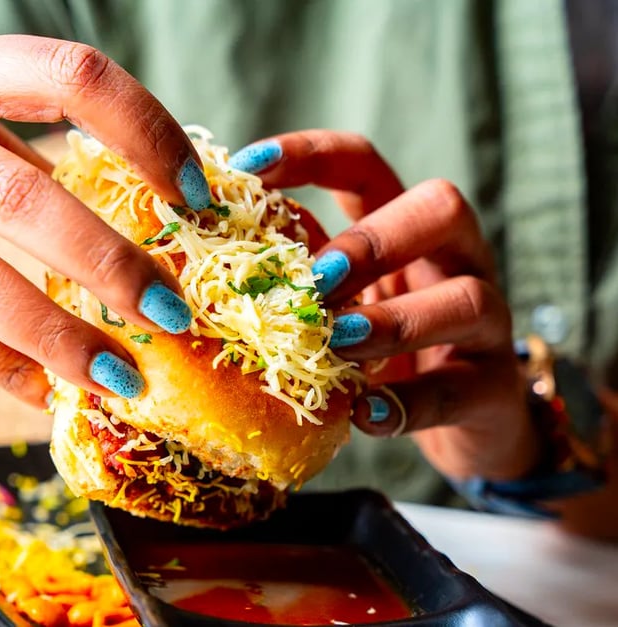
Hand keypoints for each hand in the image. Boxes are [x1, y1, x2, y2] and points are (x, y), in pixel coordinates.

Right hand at [0, 29, 210, 406]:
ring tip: (123, 379)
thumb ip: (42, 150)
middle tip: (171, 314)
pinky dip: (1, 368)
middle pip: (18, 200)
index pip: (72, 79)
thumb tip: (162, 211)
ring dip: (56, 339)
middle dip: (106, 266)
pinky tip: (53, 391)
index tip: (197, 196)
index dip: (147, 134)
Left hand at [229, 130, 540, 481]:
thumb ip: (305, 281)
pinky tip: (366, 415)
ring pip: (466, 298)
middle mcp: (455, 261)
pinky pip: (458, 391)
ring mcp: (485, 324)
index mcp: (406, 229)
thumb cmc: (389, 351)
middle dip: (373, 239)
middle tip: (317, 280)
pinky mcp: (493, 389)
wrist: (466, 421)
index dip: (309, 155)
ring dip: (393, 321)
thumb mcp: (347, 304)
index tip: (248, 168)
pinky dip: (408, 403)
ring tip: (338, 342)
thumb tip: (222, 270)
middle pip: (441, 208)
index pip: (365, 165)